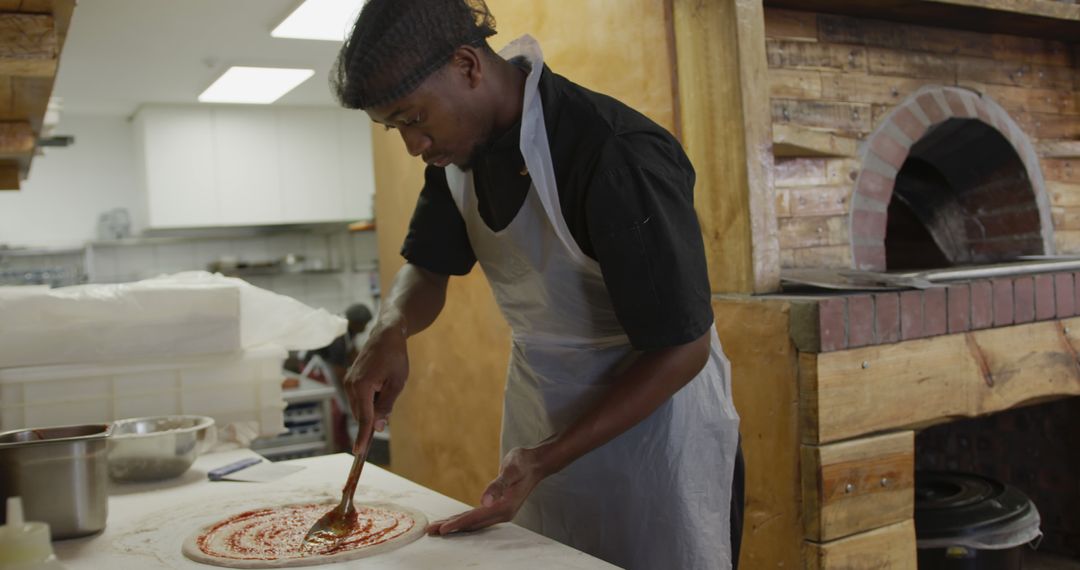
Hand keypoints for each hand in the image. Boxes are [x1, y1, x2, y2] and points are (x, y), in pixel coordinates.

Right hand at [343, 318, 408, 452]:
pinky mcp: (350, 381)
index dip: (363, 437)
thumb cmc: (395, 358)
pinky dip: (370, 400)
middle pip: (362, 415)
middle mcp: (351, 386)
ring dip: (373, 407)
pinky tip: (380, 383)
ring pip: (361, 408)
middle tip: (390, 395)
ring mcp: (348, 383)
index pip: (364, 418)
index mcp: (362, 386)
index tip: (359, 453)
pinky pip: (359, 400)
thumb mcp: (397, 383)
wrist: (386, 335)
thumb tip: (378, 427)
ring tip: (386, 383)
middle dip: (374, 417)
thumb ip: (386, 406)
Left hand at [425, 446, 547, 535]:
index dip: (457, 524)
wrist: (536, 463)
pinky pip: (478, 517)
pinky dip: (465, 520)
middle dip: (452, 527)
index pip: (475, 518)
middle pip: (472, 524)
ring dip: (457, 525)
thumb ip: (497, 486)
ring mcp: (501, 512)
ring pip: (474, 522)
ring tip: (439, 528)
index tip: (442, 529)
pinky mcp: (499, 508)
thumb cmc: (523, 463)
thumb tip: (484, 500)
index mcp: (504, 507)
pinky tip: (456, 520)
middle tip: (431, 531)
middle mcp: (502, 513)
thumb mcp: (510, 470)